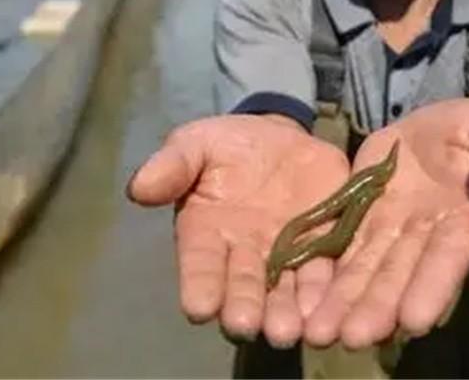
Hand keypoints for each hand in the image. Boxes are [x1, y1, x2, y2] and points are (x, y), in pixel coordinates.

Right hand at [126, 115, 349, 347]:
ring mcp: (288, 255)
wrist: (281, 137)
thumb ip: (173, 164)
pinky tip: (329, 307)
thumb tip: (139, 187)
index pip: (200, 265)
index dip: (199, 286)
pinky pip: (329, 271)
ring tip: (288, 330)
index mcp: (207, 234)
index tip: (199, 306)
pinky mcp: (327, 244)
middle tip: (246, 326)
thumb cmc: (228, 146)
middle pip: (244, 288)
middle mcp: (245, 255)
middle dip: (245, 308)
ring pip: (286, 291)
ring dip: (287, 312)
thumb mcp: (197, 143)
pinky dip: (328, 291)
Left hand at [302, 99, 468, 348]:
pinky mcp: (360, 219)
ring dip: (343, 303)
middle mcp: (425, 237)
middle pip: (400, 276)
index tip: (415, 321)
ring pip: (365, 271)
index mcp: (466, 218)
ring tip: (316, 334)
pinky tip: (301, 302)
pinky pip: (339, 249)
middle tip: (352, 339)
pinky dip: (323, 277)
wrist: (444, 134)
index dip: (434, 287)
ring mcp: (390, 232)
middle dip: (377, 308)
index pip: (450, 256)